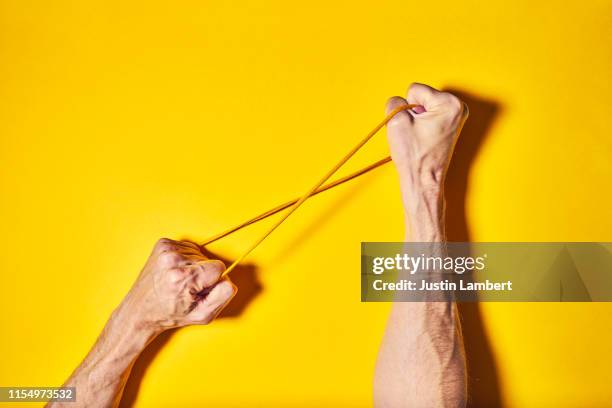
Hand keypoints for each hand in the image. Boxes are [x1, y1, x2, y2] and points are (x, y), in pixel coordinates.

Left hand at [118, 238, 236, 333]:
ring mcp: (166, 250)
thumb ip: (222, 296)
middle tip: (187, 288)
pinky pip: (188, 247)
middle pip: (208, 259)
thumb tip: (228, 279)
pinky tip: (175, 271)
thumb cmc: (170, 314)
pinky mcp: (162, 244)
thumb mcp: (202, 315)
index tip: (199, 291)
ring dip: (193, 266)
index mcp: (182, 278)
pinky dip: (185, 259)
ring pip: (199, 253)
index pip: (219, 267)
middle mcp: (172, 260)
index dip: (213, 281)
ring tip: (179, 280)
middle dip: (202, 274)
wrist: (140, 310)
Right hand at [386, 83, 467, 187]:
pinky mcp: (451, 125)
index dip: (407, 108)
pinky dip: (423, 125)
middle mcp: (458, 107)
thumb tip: (398, 102)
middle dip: (413, 113)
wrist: (424, 180)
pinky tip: (424, 139)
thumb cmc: (414, 156)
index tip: (413, 127)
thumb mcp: (396, 121)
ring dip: (417, 120)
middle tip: (416, 134)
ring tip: (420, 138)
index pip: (414, 90)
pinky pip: (429, 115)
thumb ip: (394, 102)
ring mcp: (456, 117)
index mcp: (449, 103)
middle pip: (421, 97)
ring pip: (423, 106)